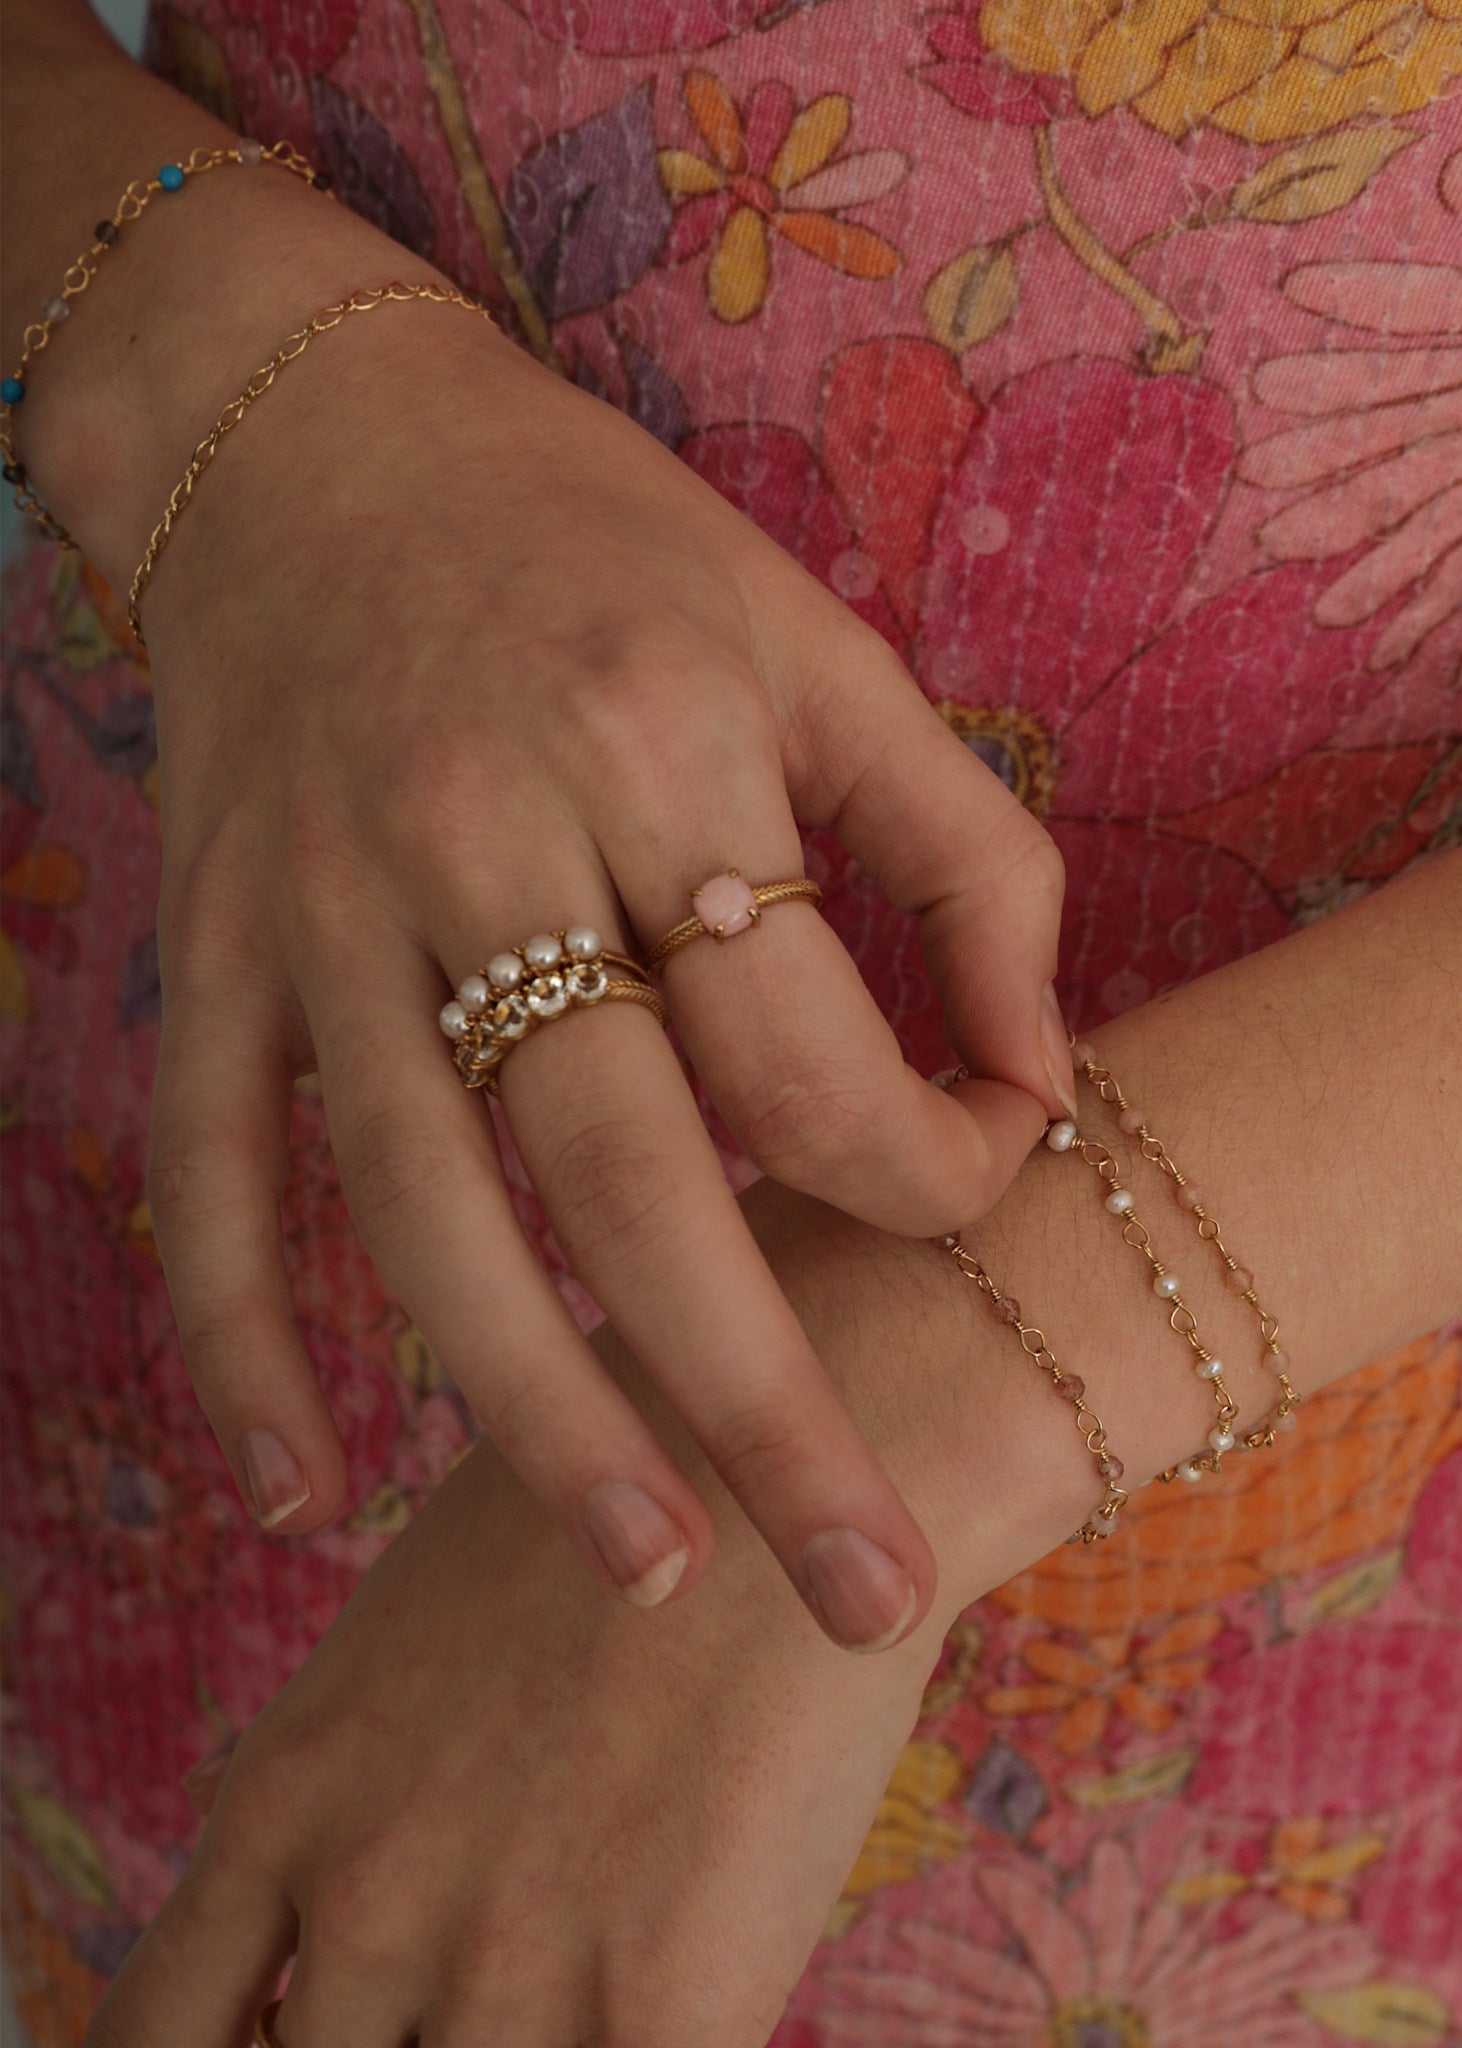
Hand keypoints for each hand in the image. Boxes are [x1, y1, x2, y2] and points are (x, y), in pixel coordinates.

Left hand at [84, 1303, 961, 2047]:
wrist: (789, 1461)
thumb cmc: (615, 1511)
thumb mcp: (406, 1636)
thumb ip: (346, 1792)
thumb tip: (321, 1931)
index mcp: (283, 1802)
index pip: (150, 2040)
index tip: (292, 2038)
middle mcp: (364, 1901)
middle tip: (458, 2002)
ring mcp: (504, 1968)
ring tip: (568, 1983)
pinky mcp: (661, 2010)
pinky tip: (664, 2010)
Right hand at [136, 240, 1068, 1650]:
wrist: (314, 434)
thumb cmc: (604, 549)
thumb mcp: (819, 643)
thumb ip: (964, 853)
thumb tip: (1037, 1082)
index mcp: (660, 744)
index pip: (810, 1050)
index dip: (927, 1166)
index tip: (971, 1180)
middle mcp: (482, 830)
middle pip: (628, 1169)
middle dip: (763, 1400)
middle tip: (866, 1587)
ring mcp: (322, 901)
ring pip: (423, 1205)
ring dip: (533, 1407)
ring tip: (648, 1572)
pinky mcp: (211, 941)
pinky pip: (209, 1164)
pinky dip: (241, 1337)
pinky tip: (302, 1488)